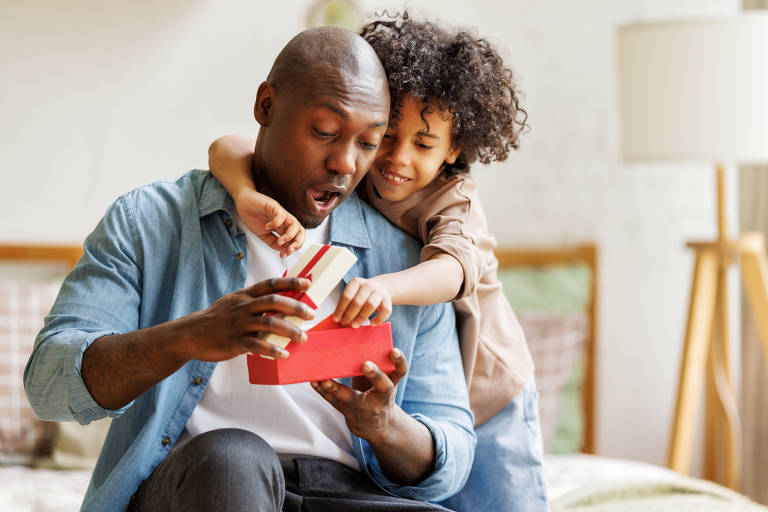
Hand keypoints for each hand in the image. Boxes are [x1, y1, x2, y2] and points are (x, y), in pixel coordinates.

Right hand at [182, 277, 314, 360]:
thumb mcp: (233, 303)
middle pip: (273, 302)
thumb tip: (280, 304)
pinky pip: (256, 345)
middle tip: (311, 314)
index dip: (290, 282)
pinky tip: (284, 354)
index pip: (270, 284)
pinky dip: (272, 350)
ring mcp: (238, 324)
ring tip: (303, 338)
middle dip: (295, 307)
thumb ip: (253, 302)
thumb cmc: (216, 320)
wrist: (188, 335)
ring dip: (289, 330)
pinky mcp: (233, 342)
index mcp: (244, 295)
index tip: (308, 283)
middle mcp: (242, 307)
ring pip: (269, 323)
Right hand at [235, 189, 305, 257]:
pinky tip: (267, 226)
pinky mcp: (274, 206)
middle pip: (300, 231)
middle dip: (297, 243)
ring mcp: (281, 213)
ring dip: (289, 236)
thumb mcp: (263, 235)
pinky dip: (276, 224)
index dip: (293, 248)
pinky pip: (281, 215)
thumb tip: (283, 250)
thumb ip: (273, 243)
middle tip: (288, 250)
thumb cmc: (253, 217)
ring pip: (294, 224)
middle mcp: (285, 221)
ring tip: (279, 240)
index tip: (283, 255)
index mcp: (284, 228)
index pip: (296, 238)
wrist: (243, 203)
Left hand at [311, 349, 406, 442]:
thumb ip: (376, 364)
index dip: (399, 361)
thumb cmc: (378, 392)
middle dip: (375, 375)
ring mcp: (366, 407)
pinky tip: (314, 382)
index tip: (393, 350)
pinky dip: (323, 391)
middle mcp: (382, 397)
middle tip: (365, 364)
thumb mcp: (384, 380)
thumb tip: (359, 334)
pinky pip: (334, 402)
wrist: (377, 425)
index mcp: (392, 383)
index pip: (400, 371)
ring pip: (351, 398)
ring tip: (324, 379)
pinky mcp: (349, 412)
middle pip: (383, 387)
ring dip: (336, 388)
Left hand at [333, 277, 391, 327]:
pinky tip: (372, 324)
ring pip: (370, 305)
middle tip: (345, 323)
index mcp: (356, 282)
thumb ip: (346, 304)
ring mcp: (379, 292)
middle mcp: (368, 285)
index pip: (347, 296)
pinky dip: (379, 319)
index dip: (341, 309)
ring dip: (361, 317)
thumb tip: (338, 318)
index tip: (336, 319)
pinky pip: (385, 310)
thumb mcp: (353, 293)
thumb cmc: (362, 294)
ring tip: (355, 325)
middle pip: (358, 301)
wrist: (381, 287)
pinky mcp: (388, 300)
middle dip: (349, 314)